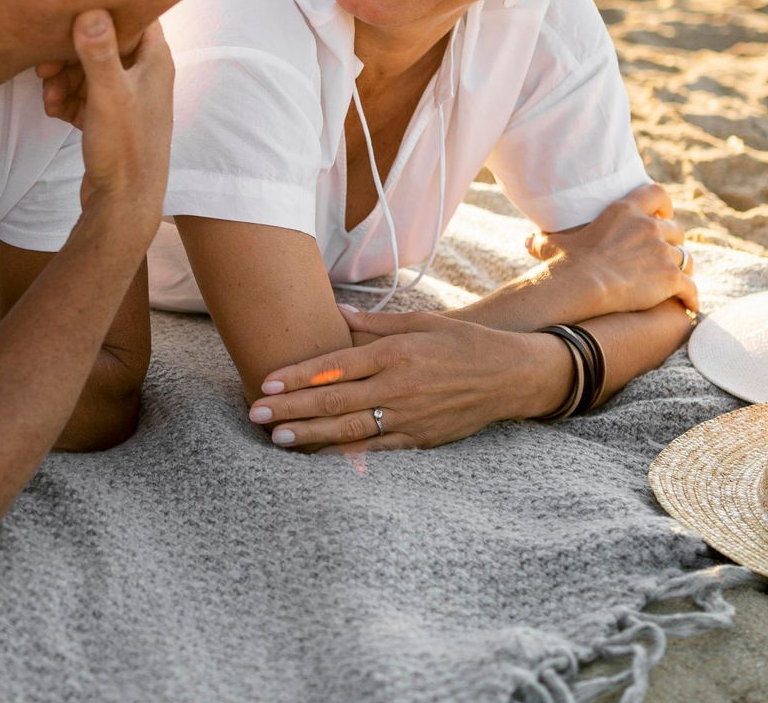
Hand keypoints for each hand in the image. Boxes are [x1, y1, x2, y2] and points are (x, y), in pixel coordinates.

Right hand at [43, 11, 173, 232]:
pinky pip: (84, 95)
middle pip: (103, 42)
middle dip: (71, 52)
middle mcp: (145, 74)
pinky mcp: (111, 118)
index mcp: (155, 60)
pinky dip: (67, 99)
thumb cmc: (125, 148)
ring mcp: (128, 97)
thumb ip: (99, 52)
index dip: (104, 10)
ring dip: (64, 79)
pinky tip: (54, 112)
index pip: (135, 14)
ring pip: (89, 70)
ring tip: (49, 95)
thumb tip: (90, 10)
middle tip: (46, 67)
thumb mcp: (109, 95)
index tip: (73, 15)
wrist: (124, 204)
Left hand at [246, 312, 557, 454]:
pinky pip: (375, 448)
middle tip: (256, 414)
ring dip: (310, 435)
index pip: (336, 366)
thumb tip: (336, 313)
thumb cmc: (462, 342)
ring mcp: (409, 417)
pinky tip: (319, 453)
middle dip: (291, 409)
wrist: (510, 376)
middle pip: (334, 400)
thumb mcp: (420, 320)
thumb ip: (374, 323)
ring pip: (349, 429)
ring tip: (277, 439)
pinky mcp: (419, 439)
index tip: (267, 383)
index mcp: (395, 352)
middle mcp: (398, 386)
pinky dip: (345, 452)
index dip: (298, 375)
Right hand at [523, 183, 696, 320]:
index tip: (662, 215)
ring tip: (677, 280)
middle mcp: (648, 227)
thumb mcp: (552, 246)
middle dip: (673, 241)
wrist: (582, 284)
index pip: (656, 193)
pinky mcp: (671, 277)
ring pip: (686, 257)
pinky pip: (691, 288)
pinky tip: (687, 306)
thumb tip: (527, 241)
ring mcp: (662, 251)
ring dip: (683, 268)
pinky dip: (691, 298)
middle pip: (676, 229)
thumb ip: (543, 242)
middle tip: (666, 255)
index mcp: (624, 211)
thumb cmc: (565, 263)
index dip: (664, 204)